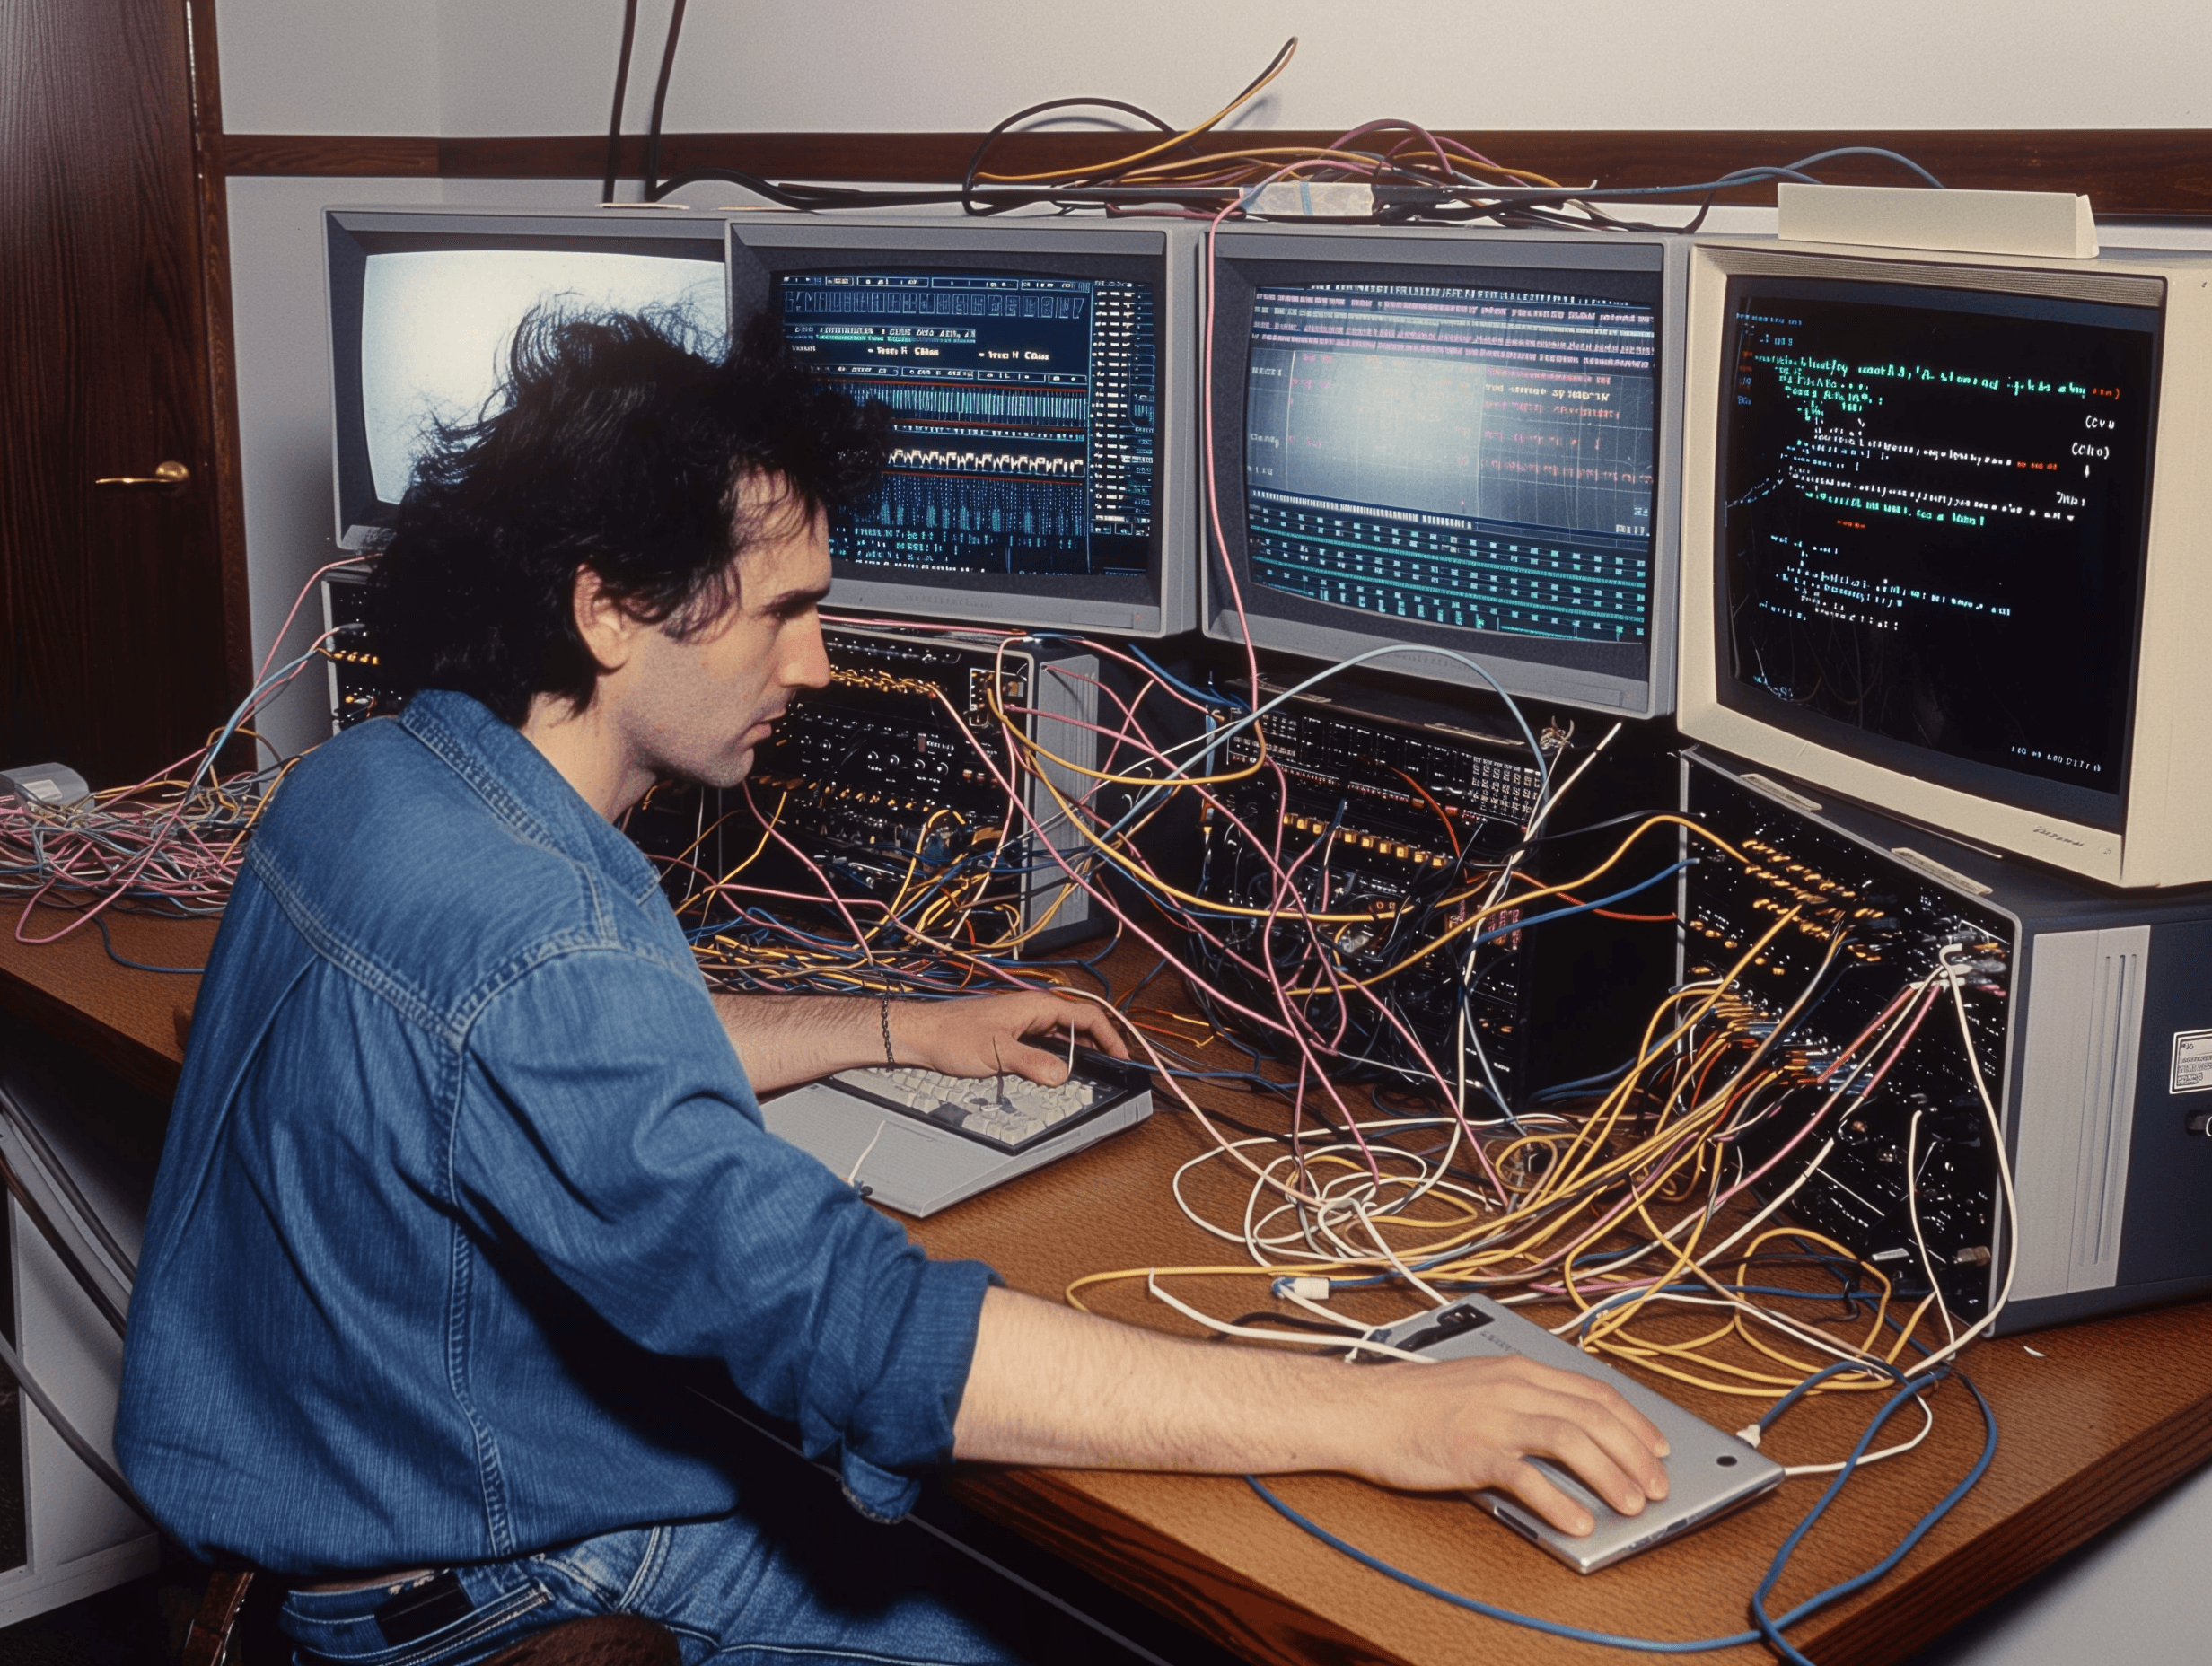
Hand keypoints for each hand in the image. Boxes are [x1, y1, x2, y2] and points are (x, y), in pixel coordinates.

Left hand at [889, 990, 1127, 1084]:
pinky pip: (1046, 1043)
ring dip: (1078, 1051)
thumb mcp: (996, 1053)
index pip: (1088, 1016)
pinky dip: (1058, 1056)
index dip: (1111, 1036)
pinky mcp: (1012, 1034)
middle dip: (1099, 1045)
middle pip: (1079, 1024)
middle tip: (1112, 1068)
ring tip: (1091, 1072)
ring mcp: (1022, 1021)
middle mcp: (1033, 1010)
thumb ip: (1032, 1064)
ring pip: (1063, 1035)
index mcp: (1037, 1005)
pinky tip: (1056, 1072)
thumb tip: (1062, 1075)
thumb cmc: (951, 1035)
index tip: (1122, 1056)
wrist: (921, 1034)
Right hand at [1358, 1352, 1670, 1534]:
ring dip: (1611, 1476)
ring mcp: (1494, 1417)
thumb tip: (1566, 1432)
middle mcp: (1513, 1387)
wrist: (1363, 1409)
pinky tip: (1576, 1523)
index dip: (1636, 1422)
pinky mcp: (1473, 1450)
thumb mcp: (1478, 1385)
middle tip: (1658, 1487)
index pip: (1595, 1391)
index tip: (1659, 1447)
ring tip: (1631, 1506)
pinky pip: (1527, 1478)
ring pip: (1572, 1441)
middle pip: (1594, 1416)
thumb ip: (1522, 1401)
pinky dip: (1559, 1503)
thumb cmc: (1414, 1403)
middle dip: (1636, 1454)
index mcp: (1518, 1369)